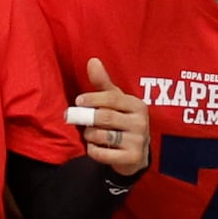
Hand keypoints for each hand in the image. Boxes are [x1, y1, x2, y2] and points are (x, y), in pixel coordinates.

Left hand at [68, 57, 153, 179]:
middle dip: (87, 119)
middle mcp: (140, 122)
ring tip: (89, 134)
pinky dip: (93, 150)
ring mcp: (138, 141)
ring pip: (102, 135)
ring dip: (89, 135)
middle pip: (105, 117)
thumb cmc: (122, 121)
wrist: (135, 153)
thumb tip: (92, 61)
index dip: (92, 99)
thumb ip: (103, 83)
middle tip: (77, 119)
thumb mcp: (115, 101)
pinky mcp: (132, 158)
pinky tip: (94, 147)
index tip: (78, 101)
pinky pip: (103, 154)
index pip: (112, 98)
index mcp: (137, 105)